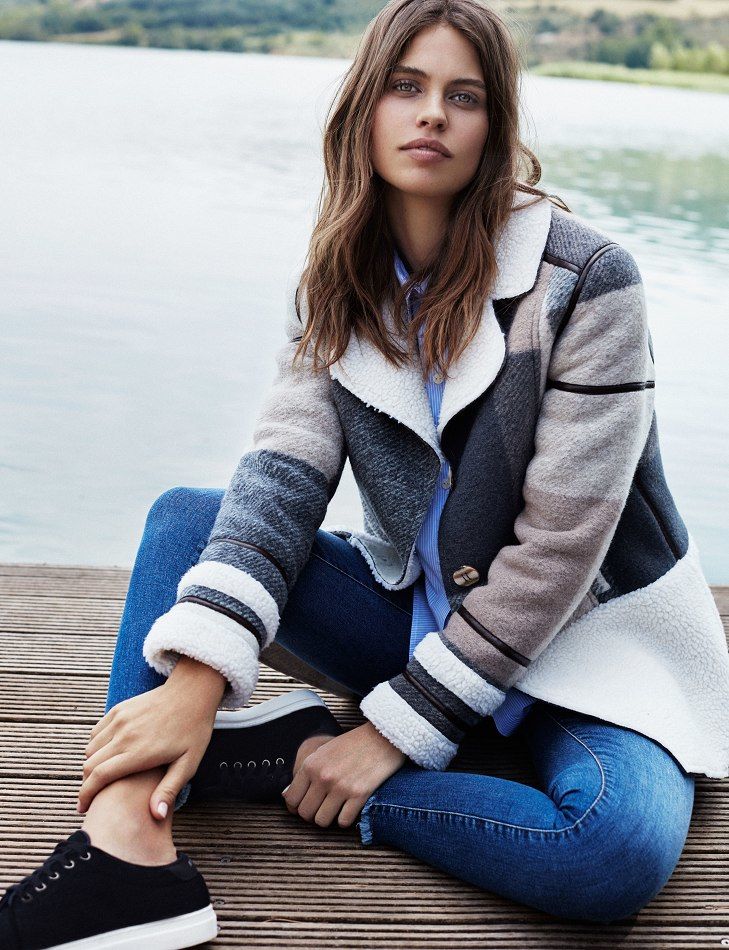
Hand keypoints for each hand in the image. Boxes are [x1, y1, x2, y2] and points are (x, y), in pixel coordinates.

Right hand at [78, 657, 225, 819]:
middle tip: (92, 798)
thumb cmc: (193, 730)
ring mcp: (119, 720)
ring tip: (99, 779)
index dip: (86, 796)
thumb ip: (169, 789)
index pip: (99, 777)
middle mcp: (123, 735)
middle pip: (90, 765)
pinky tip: (105, 755)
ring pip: (90, 749)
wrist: (192, 692)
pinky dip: (95, 747)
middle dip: (86, 785)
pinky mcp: (119, 709)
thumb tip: (156, 816)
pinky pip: (97, 732)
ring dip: (90, 766)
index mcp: (138, 752)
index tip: (83, 809)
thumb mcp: (188, 763)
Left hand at [282, 720, 406, 828]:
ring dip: (329, 818)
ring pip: (322, 821)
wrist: (383, 737)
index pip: (291, 799)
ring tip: (336, 808)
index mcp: (311, 764)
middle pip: (305, 813)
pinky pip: (343, 822)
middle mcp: (323, 776)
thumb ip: (306, 772)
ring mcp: (341, 787)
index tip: (305, 805)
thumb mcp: (323, 751)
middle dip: (312, 813)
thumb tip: (287, 795)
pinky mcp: (359, 795)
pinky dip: (346, 819)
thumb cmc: (353, 744)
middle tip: (322, 807)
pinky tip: (350, 807)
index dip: (296, 806)